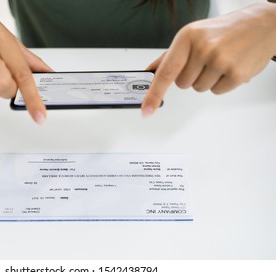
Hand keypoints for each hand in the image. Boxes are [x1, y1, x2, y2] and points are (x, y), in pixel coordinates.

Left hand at [142, 3, 275, 116]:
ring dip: (206, 80)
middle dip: (191, 76)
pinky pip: (216, 92)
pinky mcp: (237, 74)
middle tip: (205, 60)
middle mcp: (203, 48)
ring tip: (219, 61)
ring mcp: (221, 61)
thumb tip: (150, 72)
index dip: (154, 94)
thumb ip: (169, 57)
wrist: (260, 25)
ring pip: (198, 89)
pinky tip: (229, 66)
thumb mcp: (192, 36)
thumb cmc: (223, 31)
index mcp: (187, 38)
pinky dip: (221, 83)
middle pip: (182, 84)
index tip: (146, 110)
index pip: (165, 72)